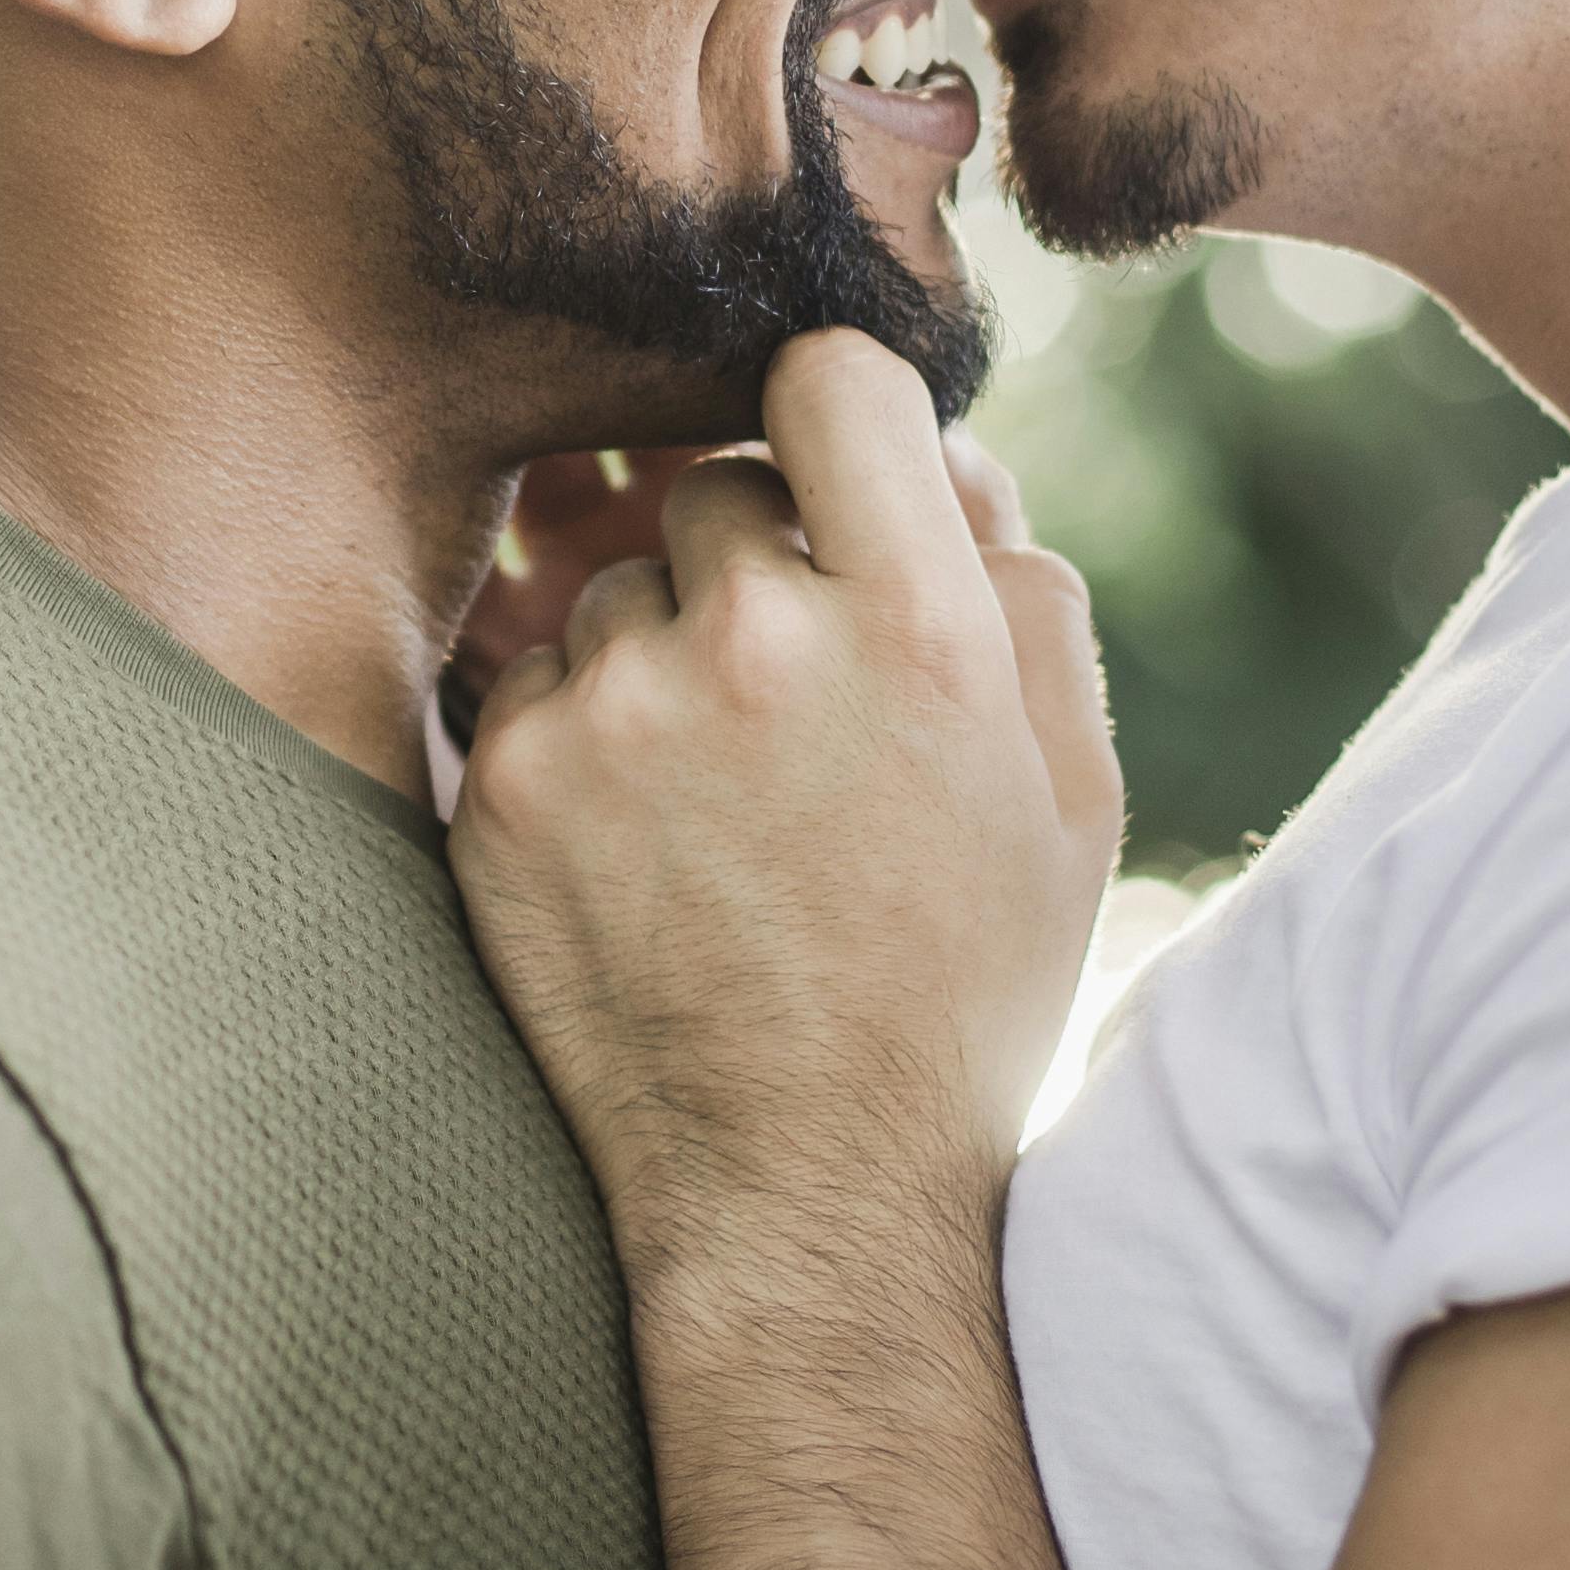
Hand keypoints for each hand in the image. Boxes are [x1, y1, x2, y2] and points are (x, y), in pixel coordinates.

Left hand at [450, 336, 1120, 1298]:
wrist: (803, 1191)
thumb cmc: (961, 986)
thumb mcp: (1068, 790)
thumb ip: (1024, 594)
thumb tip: (945, 463)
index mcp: (921, 630)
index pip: (834, 377)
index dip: (837, 418)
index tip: (839, 486)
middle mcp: (757, 643)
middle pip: (716, 485)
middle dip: (755, 566)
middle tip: (794, 704)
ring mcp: (612, 712)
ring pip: (614, 588)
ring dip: (660, 657)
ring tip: (723, 807)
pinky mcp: (501, 783)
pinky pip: (534, 679)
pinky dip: (579, 740)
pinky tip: (645, 853)